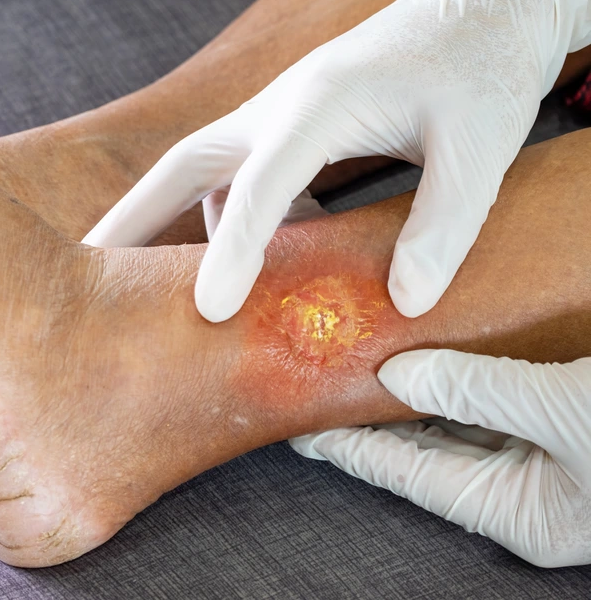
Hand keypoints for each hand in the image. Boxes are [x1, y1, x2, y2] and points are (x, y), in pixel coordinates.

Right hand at [84, 0, 590, 322]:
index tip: (208, 312)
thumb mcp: (482, 145)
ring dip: (166, 226)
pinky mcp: (291, 128)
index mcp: (319, 103)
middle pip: (181, 166)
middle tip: (82, 270)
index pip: (260, 186)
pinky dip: (222, 224)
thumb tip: (404, 301)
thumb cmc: (481, 65)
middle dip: (131, 220)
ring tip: (135, 287)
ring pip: (201, 175)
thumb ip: (444, 225)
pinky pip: (239, 182)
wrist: (484, 7)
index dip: (232, 252)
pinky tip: (231, 267)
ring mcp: (278, 116)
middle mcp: (279, 108)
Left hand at [291, 349, 590, 567]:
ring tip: (364, 359)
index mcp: (520, 514)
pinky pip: (496, 403)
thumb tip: (396, 374)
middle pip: (427, 450)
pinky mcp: (564, 425)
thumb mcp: (562, 412)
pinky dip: (462, 379)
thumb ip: (477, 391)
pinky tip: (433, 352)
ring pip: (461, 423)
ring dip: (418, 391)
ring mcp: (547, 459)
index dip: (350, 446)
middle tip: (323, 380)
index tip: (301, 425)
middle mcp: (526, 492)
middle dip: (375, 413)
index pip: (406, 474)